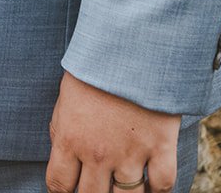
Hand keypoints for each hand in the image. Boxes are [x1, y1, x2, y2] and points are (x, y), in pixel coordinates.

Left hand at [47, 72, 180, 192]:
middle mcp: (99, 153)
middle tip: (97, 186)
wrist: (131, 41)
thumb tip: (63, 161)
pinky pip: (162, 186)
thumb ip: (62, 132)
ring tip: (122, 185)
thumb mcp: (66, 97)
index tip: (69, 189)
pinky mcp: (161, 147)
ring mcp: (131, 153)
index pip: (58, 185)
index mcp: (70, 139)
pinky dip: (157, 190)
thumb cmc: (95, 66)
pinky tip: (150, 183)